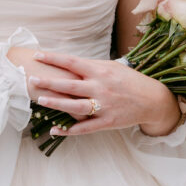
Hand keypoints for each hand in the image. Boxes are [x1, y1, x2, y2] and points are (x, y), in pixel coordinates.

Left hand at [27, 51, 180, 137]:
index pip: (72, 62)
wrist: (152, 100)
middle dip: (49, 82)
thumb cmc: (129, 81)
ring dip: (56, 104)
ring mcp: (104, 106)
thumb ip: (91, 67)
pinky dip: (69, 130)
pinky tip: (55, 130)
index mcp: (101, 71)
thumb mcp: (112, 68)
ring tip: (40, 100)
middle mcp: (101, 87)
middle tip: (32, 79)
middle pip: (70, 85)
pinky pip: (85, 128)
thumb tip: (69, 64)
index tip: (38, 55)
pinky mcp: (107, 122)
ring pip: (75, 106)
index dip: (54, 58)